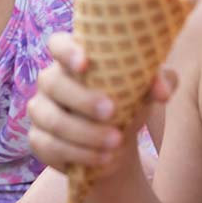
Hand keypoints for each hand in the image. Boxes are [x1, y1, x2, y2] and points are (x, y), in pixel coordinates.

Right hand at [28, 32, 176, 178]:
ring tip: (115, 142)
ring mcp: (41, 110)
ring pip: (51, 119)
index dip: (66, 50)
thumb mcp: (146, 90)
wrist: (116, 142)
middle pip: (52, 82)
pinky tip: (102, 159)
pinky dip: (77, 154)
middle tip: (112, 111)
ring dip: (83, 133)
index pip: (57, 43)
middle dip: (82, 99)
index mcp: (72, 59)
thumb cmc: (129, 102)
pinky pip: (48, 146)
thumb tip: (162, 91)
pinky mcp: (38, 140)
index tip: (85, 63)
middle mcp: (50, 81)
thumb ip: (158, 82)